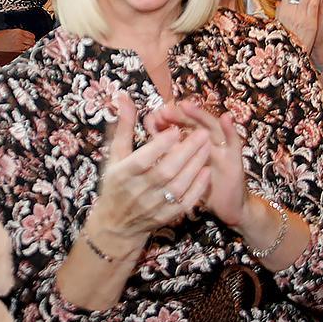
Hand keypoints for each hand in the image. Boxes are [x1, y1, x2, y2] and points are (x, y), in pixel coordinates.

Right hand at [0, 28, 36, 52]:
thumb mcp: (9, 32)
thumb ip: (18, 34)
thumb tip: (25, 37)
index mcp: (18, 32)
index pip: (31, 35)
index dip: (32, 38)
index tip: (31, 39)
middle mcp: (20, 38)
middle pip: (32, 42)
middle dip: (31, 43)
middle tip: (29, 45)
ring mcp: (18, 46)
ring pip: (29, 48)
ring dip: (28, 48)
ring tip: (24, 48)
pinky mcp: (15, 52)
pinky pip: (23, 53)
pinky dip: (23, 52)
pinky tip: (20, 51)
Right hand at [83, 94, 211, 257]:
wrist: (116, 224)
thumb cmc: (116, 183)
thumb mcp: (115, 155)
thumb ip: (124, 126)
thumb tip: (124, 97)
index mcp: (122, 174)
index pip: (142, 160)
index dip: (159, 146)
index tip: (175, 129)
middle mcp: (137, 192)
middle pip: (164, 172)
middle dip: (185, 152)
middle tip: (202, 133)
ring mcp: (152, 207)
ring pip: (177, 187)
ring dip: (194, 167)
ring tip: (207, 147)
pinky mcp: (165, 217)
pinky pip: (184, 203)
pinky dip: (197, 188)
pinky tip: (206, 171)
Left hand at [144, 101, 245, 226]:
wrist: (226, 206)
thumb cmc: (200, 187)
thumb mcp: (182, 170)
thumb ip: (168, 152)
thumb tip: (149, 133)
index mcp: (193, 143)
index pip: (180, 126)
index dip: (168, 120)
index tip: (153, 115)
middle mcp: (208, 142)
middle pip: (194, 123)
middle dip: (179, 115)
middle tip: (165, 109)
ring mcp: (223, 148)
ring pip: (212, 127)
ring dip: (200, 116)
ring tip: (186, 105)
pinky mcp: (235, 159)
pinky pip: (234, 142)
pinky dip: (231, 129)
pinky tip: (226, 118)